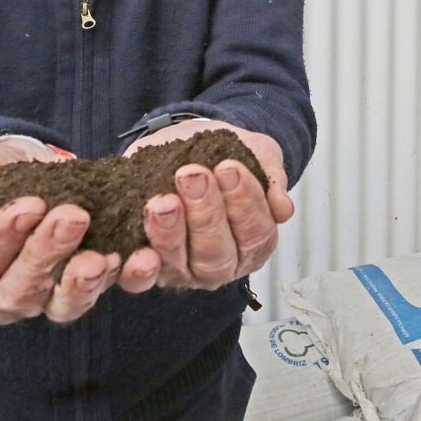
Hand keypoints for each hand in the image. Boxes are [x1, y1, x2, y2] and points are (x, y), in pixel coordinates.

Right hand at [0, 137, 123, 324]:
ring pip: (57, 304)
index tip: (29, 205)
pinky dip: (107, 281)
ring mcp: (37, 302)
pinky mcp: (74, 294)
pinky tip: (119, 258)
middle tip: (73, 217)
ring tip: (99, 257)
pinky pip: (90, 296)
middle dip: (46, 253)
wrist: (17, 166)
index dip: (0, 238)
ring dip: (79, 281)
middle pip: (17, 290)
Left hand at [118, 120, 293, 292]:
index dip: (245, 202)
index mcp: (252, 243)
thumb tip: (283, 209)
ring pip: (178, 264)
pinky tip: (139, 249)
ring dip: (170, 233)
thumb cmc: (226, 155)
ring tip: (163, 201)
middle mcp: (219, 264)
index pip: (255, 234)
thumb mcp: (258, 156)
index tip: (230, 167)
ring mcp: (181, 269)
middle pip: (216, 254)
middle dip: (205, 214)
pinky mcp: (146, 267)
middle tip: (193, 175)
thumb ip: (272, 179)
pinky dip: (138, 268)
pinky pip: (139, 278)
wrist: (187, 142)